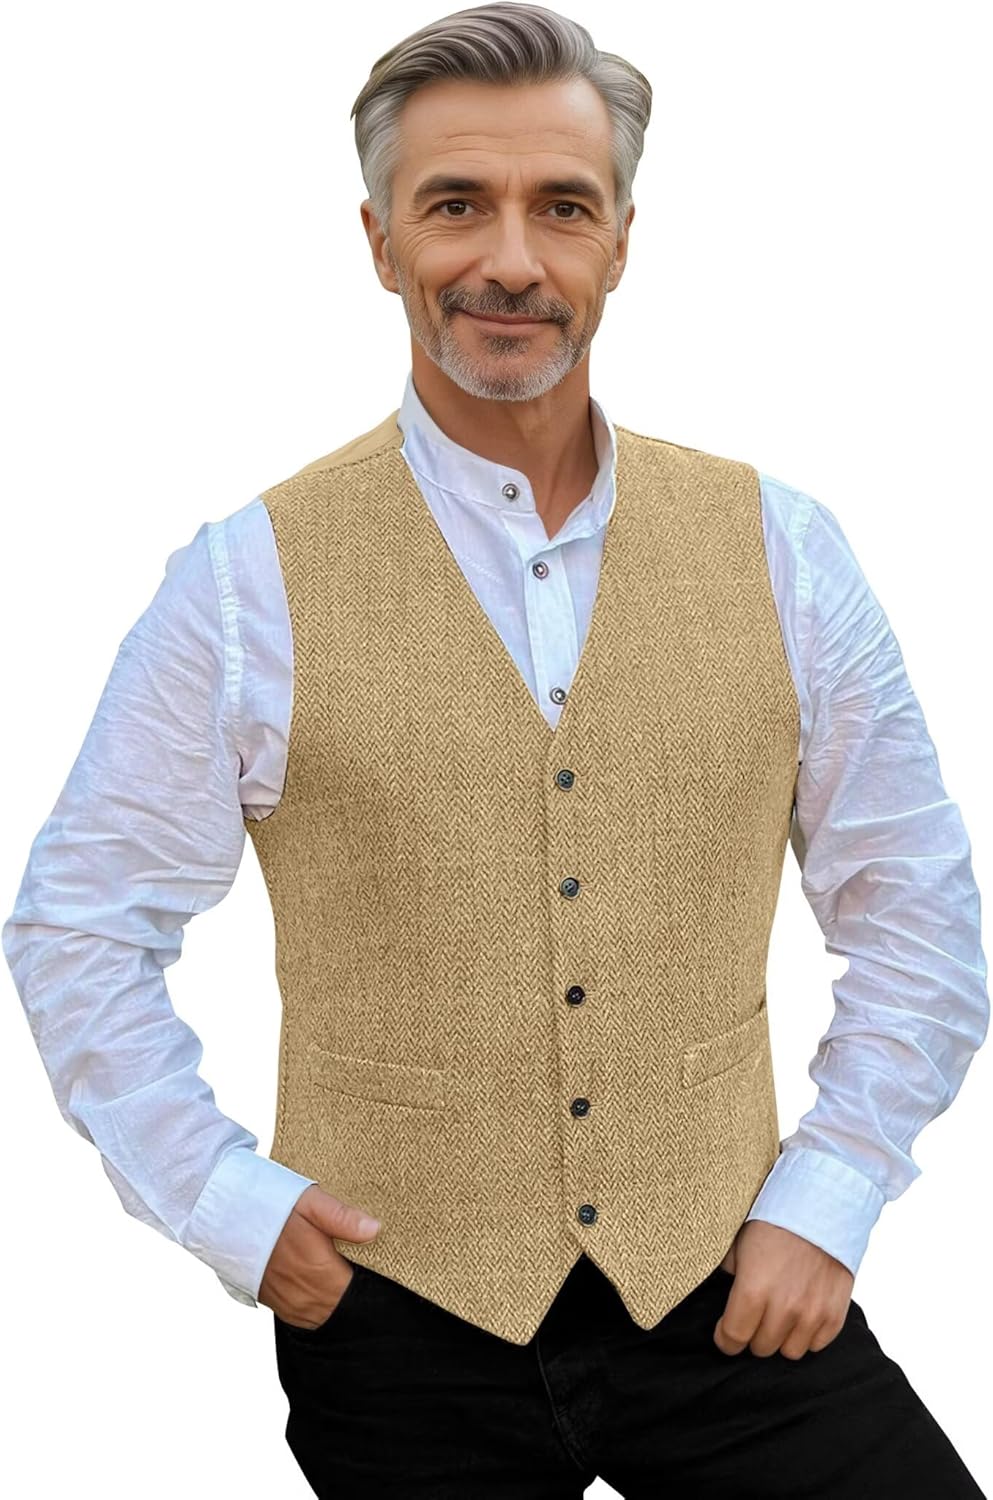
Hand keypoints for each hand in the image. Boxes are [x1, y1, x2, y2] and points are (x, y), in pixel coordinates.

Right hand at [258, 1185, 381, 1329]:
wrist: (221, 1213)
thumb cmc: (267, 1203)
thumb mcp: (310, 1201)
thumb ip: (343, 1219)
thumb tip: (375, 1230)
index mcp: (318, 1272)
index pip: (355, 1293)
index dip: (365, 1280)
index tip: (370, 1264)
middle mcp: (302, 1295)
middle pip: (339, 1306)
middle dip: (349, 1289)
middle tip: (347, 1262)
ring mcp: (284, 1302)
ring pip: (320, 1313)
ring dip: (329, 1297)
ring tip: (330, 1270)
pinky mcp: (270, 1300)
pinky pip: (299, 1312)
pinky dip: (310, 1300)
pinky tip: (310, 1277)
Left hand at [713, 1220, 854, 1359]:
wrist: (820, 1207)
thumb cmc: (775, 1223)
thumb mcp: (738, 1245)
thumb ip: (727, 1275)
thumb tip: (718, 1295)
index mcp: (753, 1291)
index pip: (732, 1338)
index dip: (725, 1338)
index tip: (725, 1332)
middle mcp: (783, 1308)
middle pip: (760, 1348)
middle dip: (753, 1334)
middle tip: (754, 1316)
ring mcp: (812, 1314)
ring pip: (789, 1352)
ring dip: (782, 1337)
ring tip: (780, 1314)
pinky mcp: (835, 1315)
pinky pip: (817, 1345)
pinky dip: (808, 1334)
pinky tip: (802, 1313)